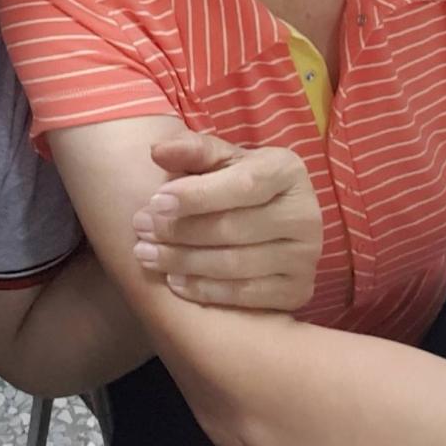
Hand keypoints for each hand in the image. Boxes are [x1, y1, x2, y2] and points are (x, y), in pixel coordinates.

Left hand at [131, 132, 321, 310]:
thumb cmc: (237, 184)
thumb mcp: (220, 159)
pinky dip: (204, 289)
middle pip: (234, 228)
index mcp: (288, 171)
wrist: (273, 222)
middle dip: (180, 230)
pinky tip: (174, 281)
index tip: (155, 201)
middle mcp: (304, 214)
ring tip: (147, 255)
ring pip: (235, 264)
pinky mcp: (298, 290)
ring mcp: (305, 256)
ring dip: (184, 261)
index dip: (196, 195)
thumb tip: (157, 150)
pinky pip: (246, 295)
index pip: (242, 185)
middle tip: (140, 229)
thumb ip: (192, 151)